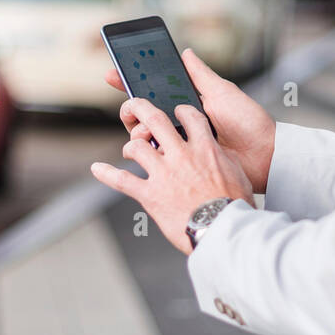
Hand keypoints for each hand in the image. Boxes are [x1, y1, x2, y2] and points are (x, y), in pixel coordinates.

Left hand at [90, 99, 253, 253]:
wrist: (223, 229)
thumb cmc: (234, 206)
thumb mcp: (237, 174)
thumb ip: (222, 159)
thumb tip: (217, 155)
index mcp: (205, 148)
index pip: (191, 117)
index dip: (182, 110)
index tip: (177, 110)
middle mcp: (181, 155)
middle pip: (156, 120)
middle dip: (141, 108)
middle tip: (134, 105)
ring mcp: (163, 174)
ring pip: (137, 147)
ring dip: (130, 145)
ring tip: (129, 149)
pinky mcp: (150, 195)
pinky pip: (123, 180)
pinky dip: (107, 174)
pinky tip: (97, 169)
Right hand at [105, 48, 276, 192]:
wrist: (263, 156)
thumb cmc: (248, 122)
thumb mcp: (222, 93)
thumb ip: (200, 75)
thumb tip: (185, 51)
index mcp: (189, 105)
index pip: (155, 91)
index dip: (132, 82)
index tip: (113, 74)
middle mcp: (181, 124)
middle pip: (144, 114)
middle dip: (130, 109)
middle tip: (130, 108)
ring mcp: (180, 145)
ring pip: (145, 135)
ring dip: (138, 129)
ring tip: (145, 129)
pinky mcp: (181, 165)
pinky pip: (157, 157)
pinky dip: (147, 150)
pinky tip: (149, 145)